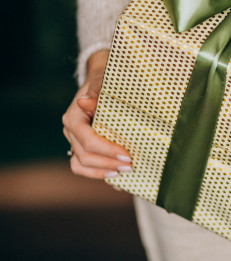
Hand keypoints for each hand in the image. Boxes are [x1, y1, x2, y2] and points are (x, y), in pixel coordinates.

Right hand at [62, 50, 131, 178]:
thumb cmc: (105, 82)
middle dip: (108, 163)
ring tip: (122, 174)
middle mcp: (71, 131)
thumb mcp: (103, 83)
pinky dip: (97, 174)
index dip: (107, 150)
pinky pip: (82, 166)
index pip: (88, 140)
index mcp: (74, 117)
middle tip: (130, 166)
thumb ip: (96, 94)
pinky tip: (115, 178)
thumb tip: (84, 102)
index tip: (127, 155)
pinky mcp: (80, 147)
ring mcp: (73, 141)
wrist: (100, 82)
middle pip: (84, 155)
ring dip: (101, 172)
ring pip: (80, 164)